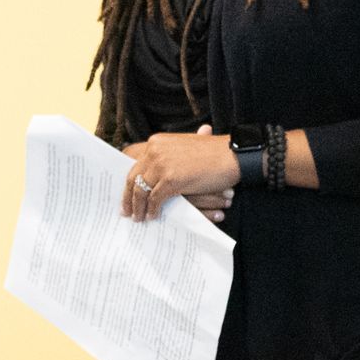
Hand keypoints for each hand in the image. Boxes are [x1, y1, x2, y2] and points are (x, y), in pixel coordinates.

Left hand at [124, 124, 239, 220]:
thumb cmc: (215, 153)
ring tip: (138, 217)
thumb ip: (171, 154)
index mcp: (157, 142)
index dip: (128, 180)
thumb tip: (159, 171)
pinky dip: (152, 209)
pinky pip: (154, 199)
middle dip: (128, 196)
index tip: (126, 193)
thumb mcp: (186, 147)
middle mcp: (155, 151)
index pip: (133, 162)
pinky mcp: (171, 179)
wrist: (233, 155)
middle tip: (126, 210)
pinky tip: (153, 216)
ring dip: (138, 207)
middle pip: (133, 177)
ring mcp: (162, 165)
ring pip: (141, 190)